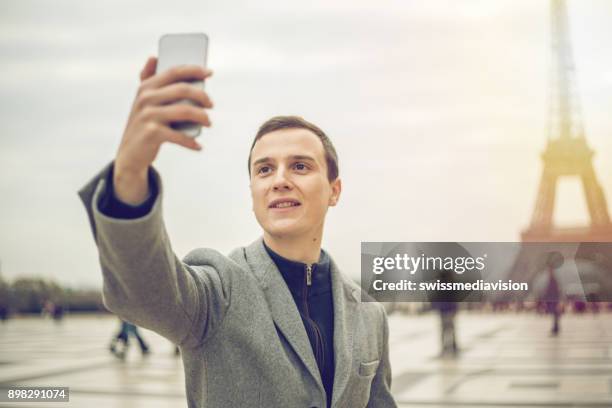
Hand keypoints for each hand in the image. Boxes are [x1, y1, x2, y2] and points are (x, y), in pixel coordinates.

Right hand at [113, 57, 212, 203]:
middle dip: (202, 95)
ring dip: (202, 117)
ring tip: (208, 123)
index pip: (173, 71)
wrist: (129, 154)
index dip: (193, 69)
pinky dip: (191, 142)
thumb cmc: (144, 124)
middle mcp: (145, 98)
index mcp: (146, 87)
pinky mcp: (152, 133)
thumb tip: (153, 57)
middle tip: (211, 104)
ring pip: (185, 111)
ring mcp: (148, 115)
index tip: (209, 72)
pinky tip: (198, 146)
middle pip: (182, 90)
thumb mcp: (144, 101)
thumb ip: (149, 79)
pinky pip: (180, 136)